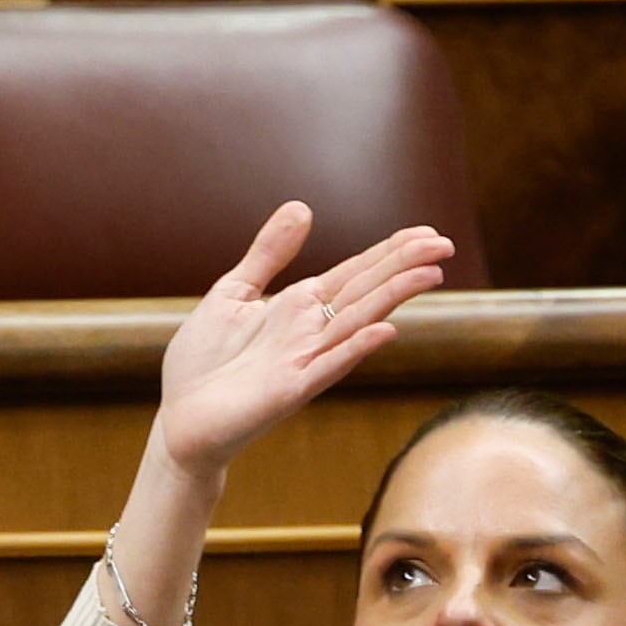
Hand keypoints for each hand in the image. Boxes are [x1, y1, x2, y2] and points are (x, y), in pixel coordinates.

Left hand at [153, 203, 452, 479]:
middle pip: (365, 292)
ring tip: (431, 274)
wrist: (179, 418)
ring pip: (357, 323)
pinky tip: (384, 329)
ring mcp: (304, 361)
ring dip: (392, 299)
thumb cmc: (205, 360)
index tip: (427, 233)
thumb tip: (302, 207)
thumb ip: (268, 254)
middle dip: (403, 267)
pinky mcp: (289, 390)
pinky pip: (328, 367)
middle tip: (445, 243)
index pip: (355, 273)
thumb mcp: (233, 293)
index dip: (389, 252)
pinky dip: (355, 348)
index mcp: (298, 307)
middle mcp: (310, 332)